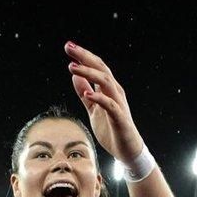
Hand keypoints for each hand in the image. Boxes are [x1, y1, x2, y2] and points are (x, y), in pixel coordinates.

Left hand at [65, 42, 143, 161]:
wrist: (127, 149)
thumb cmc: (111, 128)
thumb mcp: (93, 109)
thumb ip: (84, 92)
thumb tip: (75, 76)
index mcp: (108, 88)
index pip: (96, 67)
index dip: (83, 56)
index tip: (68, 47)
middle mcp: (115, 92)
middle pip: (101, 68)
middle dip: (85, 57)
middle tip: (69, 47)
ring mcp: (118, 104)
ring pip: (105, 82)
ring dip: (89, 73)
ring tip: (72, 67)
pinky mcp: (120, 118)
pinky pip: (110, 105)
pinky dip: (99, 98)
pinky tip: (87, 94)